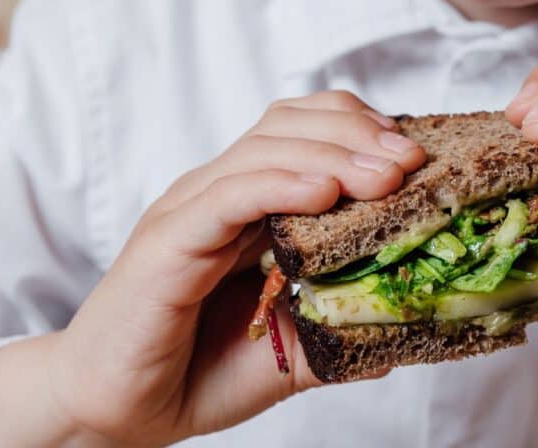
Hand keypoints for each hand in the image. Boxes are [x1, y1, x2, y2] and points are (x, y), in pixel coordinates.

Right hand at [0, 91, 423, 445]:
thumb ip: (341, 325)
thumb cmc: (200, 372)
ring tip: (387, 175)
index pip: (308, 130)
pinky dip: (280, 185)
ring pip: (265, 149)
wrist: (120, 413)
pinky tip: (325, 194)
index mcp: (251, 202)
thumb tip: (406, 320)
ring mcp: (191, 210)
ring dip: (334, 155)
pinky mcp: (168, 240)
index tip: (417, 156)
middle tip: (413, 160)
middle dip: (359, 133)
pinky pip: (228, 195)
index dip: (363, 130)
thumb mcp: (294, 346)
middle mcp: (220, 192)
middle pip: (292, 124)